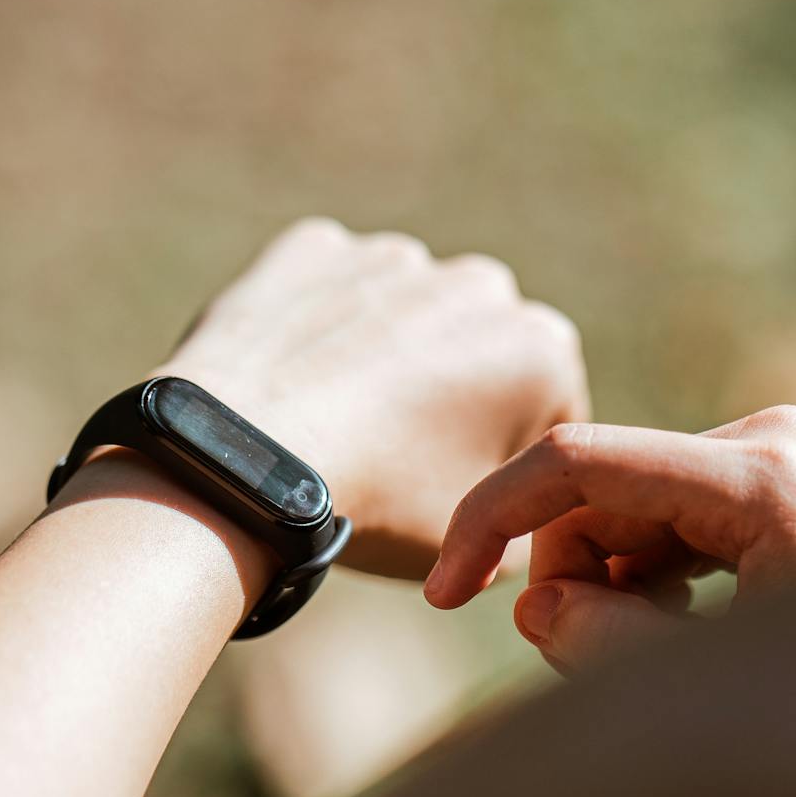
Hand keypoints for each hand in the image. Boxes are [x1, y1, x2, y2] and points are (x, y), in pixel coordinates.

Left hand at [158, 218, 589, 577]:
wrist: (246, 462)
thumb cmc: (377, 506)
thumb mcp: (481, 547)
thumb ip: (524, 521)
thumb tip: (516, 516)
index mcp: (543, 350)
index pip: (549, 415)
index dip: (508, 464)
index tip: (459, 495)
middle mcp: (481, 284)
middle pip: (479, 351)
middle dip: (455, 393)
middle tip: (398, 459)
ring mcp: (393, 257)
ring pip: (404, 314)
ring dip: (388, 354)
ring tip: (339, 422)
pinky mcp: (314, 248)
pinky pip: (329, 290)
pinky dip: (319, 326)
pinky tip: (294, 382)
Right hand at [424, 405, 795, 671]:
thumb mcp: (719, 685)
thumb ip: (607, 645)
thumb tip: (533, 602)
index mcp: (760, 475)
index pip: (578, 462)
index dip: (488, 522)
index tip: (437, 596)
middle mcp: (772, 441)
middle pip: (604, 487)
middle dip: (564, 572)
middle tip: (576, 658)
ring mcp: (788, 456)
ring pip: (637, 505)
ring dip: (611, 580)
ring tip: (645, 655)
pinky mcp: (794, 485)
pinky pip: (682, 517)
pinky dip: (654, 574)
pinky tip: (681, 631)